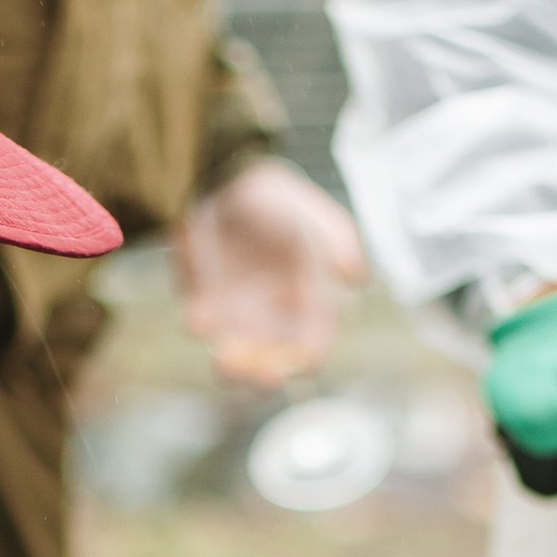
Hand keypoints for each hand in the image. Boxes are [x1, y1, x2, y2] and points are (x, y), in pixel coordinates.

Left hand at [172, 158, 365, 388]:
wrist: (227, 180)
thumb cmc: (276, 200)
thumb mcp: (312, 214)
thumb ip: (337, 240)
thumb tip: (357, 277)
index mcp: (307, 303)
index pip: (314, 344)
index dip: (310, 357)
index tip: (304, 359)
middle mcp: (273, 320)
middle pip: (273, 365)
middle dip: (268, 376)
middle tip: (262, 376)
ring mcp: (237, 318)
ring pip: (237, 360)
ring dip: (233, 368)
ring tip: (227, 362)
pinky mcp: (204, 306)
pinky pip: (202, 326)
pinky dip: (201, 326)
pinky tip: (199, 320)